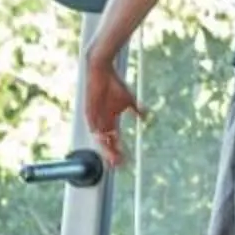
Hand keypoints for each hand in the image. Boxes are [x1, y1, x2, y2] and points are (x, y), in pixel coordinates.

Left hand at [81, 54, 144, 169]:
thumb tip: (146, 117)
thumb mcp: (129, 100)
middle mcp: (101, 121)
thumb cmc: (114, 85)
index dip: (118, 150)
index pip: (113, 140)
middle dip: (111, 153)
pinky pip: (91, 122)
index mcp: (109, 121)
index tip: (125, 160)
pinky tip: (100, 138)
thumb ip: (136, 110)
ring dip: (104, 145)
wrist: (103, 71)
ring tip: (110, 155)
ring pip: (98, 136)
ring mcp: (95, 116)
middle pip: (105, 142)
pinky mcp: (89, 108)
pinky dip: (96, 130)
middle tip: (118, 163)